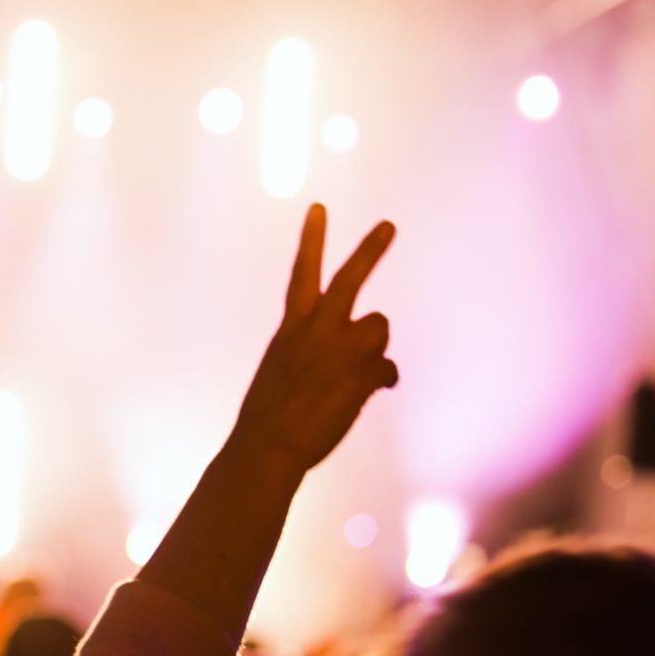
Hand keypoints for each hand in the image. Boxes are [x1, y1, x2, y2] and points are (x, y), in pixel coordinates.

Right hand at [229, 204, 398, 474]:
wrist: (266, 447)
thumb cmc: (269, 418)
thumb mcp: (283, 374)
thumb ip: (316, 354)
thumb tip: (364, 362)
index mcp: (291, 328)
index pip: (302, 274)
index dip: (313, 240)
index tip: (319, 208)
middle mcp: (316, 330)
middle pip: (350, 280)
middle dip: (370, 250)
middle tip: (388, 225)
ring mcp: (340, 349)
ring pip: (379, 328)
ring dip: (373, 349)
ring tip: (350, 377)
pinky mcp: (361, 372)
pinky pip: (388, 369)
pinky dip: (381, 381)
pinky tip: (368, 394)